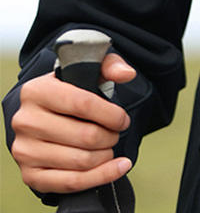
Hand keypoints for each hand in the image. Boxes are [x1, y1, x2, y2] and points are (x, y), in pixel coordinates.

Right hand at [10, 52, 136, 194]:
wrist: (43, 113)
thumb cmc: (70, 90)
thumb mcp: (88, 69)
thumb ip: (110, 65)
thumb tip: (127, 74)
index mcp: (37, 91)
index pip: (83, 104)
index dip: (111, 114)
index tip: (123, 119)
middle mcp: (26, 121)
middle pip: (85, 136)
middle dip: (110, 136)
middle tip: (116, 133)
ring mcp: (25, 150)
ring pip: (80, 161)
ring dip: (106, 155)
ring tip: (110, 145)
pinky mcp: (30, 174)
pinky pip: (70, 182)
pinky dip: (100, 176)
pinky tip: (117, 167)